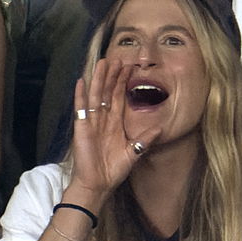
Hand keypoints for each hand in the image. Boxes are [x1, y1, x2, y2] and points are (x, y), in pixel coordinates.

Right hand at [67, 58, 164, 197]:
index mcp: (115, 123)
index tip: (130, 67)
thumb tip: (161, 128)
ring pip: (95, 95)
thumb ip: (145, 140)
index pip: (119, 97)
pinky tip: (81, 80)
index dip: (123, 82)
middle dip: (113, 75)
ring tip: (103, 62)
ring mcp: (91, 122)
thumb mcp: (134, 153)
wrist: (98, 183)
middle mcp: (103, 119)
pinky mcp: (82, 128)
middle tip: (118, 57)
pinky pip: (81, 108)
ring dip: (99, 79)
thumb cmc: (114, 169)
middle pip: (107, 91)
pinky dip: (80, 95)